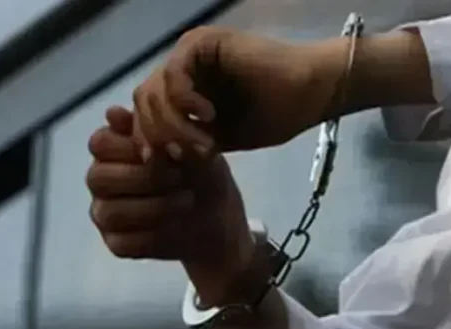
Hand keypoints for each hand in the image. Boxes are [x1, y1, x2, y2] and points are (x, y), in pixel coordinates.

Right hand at [87, 107, 256, 303]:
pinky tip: (178, 225)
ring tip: (187, 199)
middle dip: (142, 177)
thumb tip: (113, 113)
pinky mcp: (116, 243)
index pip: (99, 143)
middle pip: (98, 177)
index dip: (129, 147)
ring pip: (110, 212)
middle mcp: (101, 180)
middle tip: (179, 176)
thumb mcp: (191, 147)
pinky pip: (123, 243)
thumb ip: (156, 130)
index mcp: (112, 149)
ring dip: (152, 207)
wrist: (218, 217)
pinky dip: (154, 235)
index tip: (166, 151)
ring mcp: (105, 213)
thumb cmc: (201, 173)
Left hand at [131, 26, 348, 157]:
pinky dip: (185, 101)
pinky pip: (173, 75)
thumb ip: (184, 145)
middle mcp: (179, 68)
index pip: (144, 114)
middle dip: (160, 136)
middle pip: (143, 103)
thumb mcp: (217, 140)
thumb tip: (152, 158)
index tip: (161, 163)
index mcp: (180, 90)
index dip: (146, 139)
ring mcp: (187, 53)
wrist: (308, 94)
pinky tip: (208, 115)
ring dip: (175, 125)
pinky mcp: (201, 43)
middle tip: (187, 155)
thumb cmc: (270, 117)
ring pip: (154, 92)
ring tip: (205, 142)